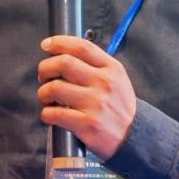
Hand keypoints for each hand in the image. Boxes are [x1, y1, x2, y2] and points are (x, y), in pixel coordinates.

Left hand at [37, 35, 136, 159]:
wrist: (135, 136)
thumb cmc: (119, 106)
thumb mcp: (116, 79)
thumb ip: (95, 65)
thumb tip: (63, 54)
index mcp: (111, 68)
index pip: (81, 47)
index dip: (59, 43)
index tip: (46, 45)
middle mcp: (104, 83)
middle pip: (64, 63)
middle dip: (45, 68)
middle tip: (44, 77)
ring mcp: (96, 104)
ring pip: (55, 88)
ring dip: (43, 93)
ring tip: (47, 99)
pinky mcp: (88, 124)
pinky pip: (55, 114)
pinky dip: (46, 114)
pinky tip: (50, 115)